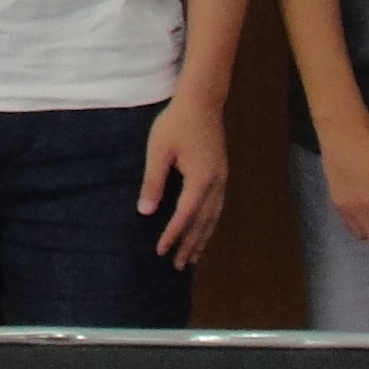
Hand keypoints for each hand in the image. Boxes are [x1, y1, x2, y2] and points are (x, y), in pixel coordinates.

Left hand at [140, 95, 228, 266]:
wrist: (202, 102)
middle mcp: (216, 184)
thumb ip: (153, 181)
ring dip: (202, 238)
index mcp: (201, 179)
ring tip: (192, 258)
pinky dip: (209, 224)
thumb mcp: (158, 150)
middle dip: (190, 245)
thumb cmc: (175, 124)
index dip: (173, 235)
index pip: (185, 215)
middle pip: (203, 222)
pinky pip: (217, 208)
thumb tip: (146, 211)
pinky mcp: (221, 175)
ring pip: (213, 217)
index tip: (162, 251)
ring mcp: (222, 180)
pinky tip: (203, 231)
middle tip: (178, 266)